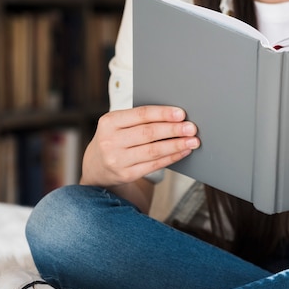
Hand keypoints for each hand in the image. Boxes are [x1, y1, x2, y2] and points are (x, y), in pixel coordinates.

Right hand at [81, 105, 199, 187]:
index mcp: (109, 122)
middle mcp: (110, 141)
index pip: (141, 114)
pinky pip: (154, 165)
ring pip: (153, 151)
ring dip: (176, 145)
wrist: (96, 166)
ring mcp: (117, 160)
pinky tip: (183, 152)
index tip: (181, 114)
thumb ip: (140, 119)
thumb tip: (176, 116)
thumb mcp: (118, 125)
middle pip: (148, 133)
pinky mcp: (125, 175)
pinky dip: (171, 157)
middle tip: (191, 128)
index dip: (163, 114)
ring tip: (193, 141)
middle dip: (173, 130)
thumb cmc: (115, 139)